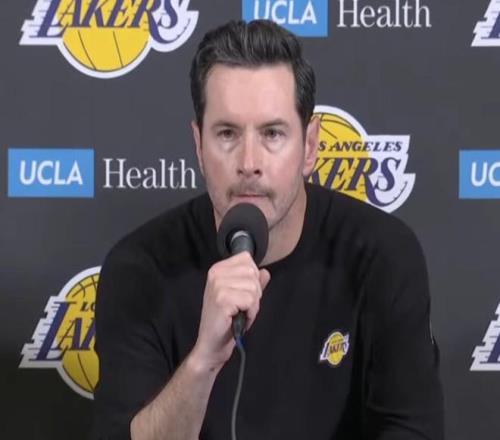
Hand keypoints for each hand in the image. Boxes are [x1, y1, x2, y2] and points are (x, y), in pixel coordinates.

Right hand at [191, 252, 270, 372]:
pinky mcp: (222, 299)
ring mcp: (218, 285)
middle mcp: (216, 274)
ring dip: (253, 305)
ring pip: (253, 287)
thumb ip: (253, 282)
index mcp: (218, 269)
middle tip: (242, 306)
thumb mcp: (240, 297)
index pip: (247, 259)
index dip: (252, 278)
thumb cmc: (225, 321)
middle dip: (254, 292)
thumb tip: (265, 272)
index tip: (242, 293)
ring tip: (240, 313)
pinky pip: (251, 300)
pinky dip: (251, 312)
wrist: (212, 344)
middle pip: (252, 272)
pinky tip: (239, 318)